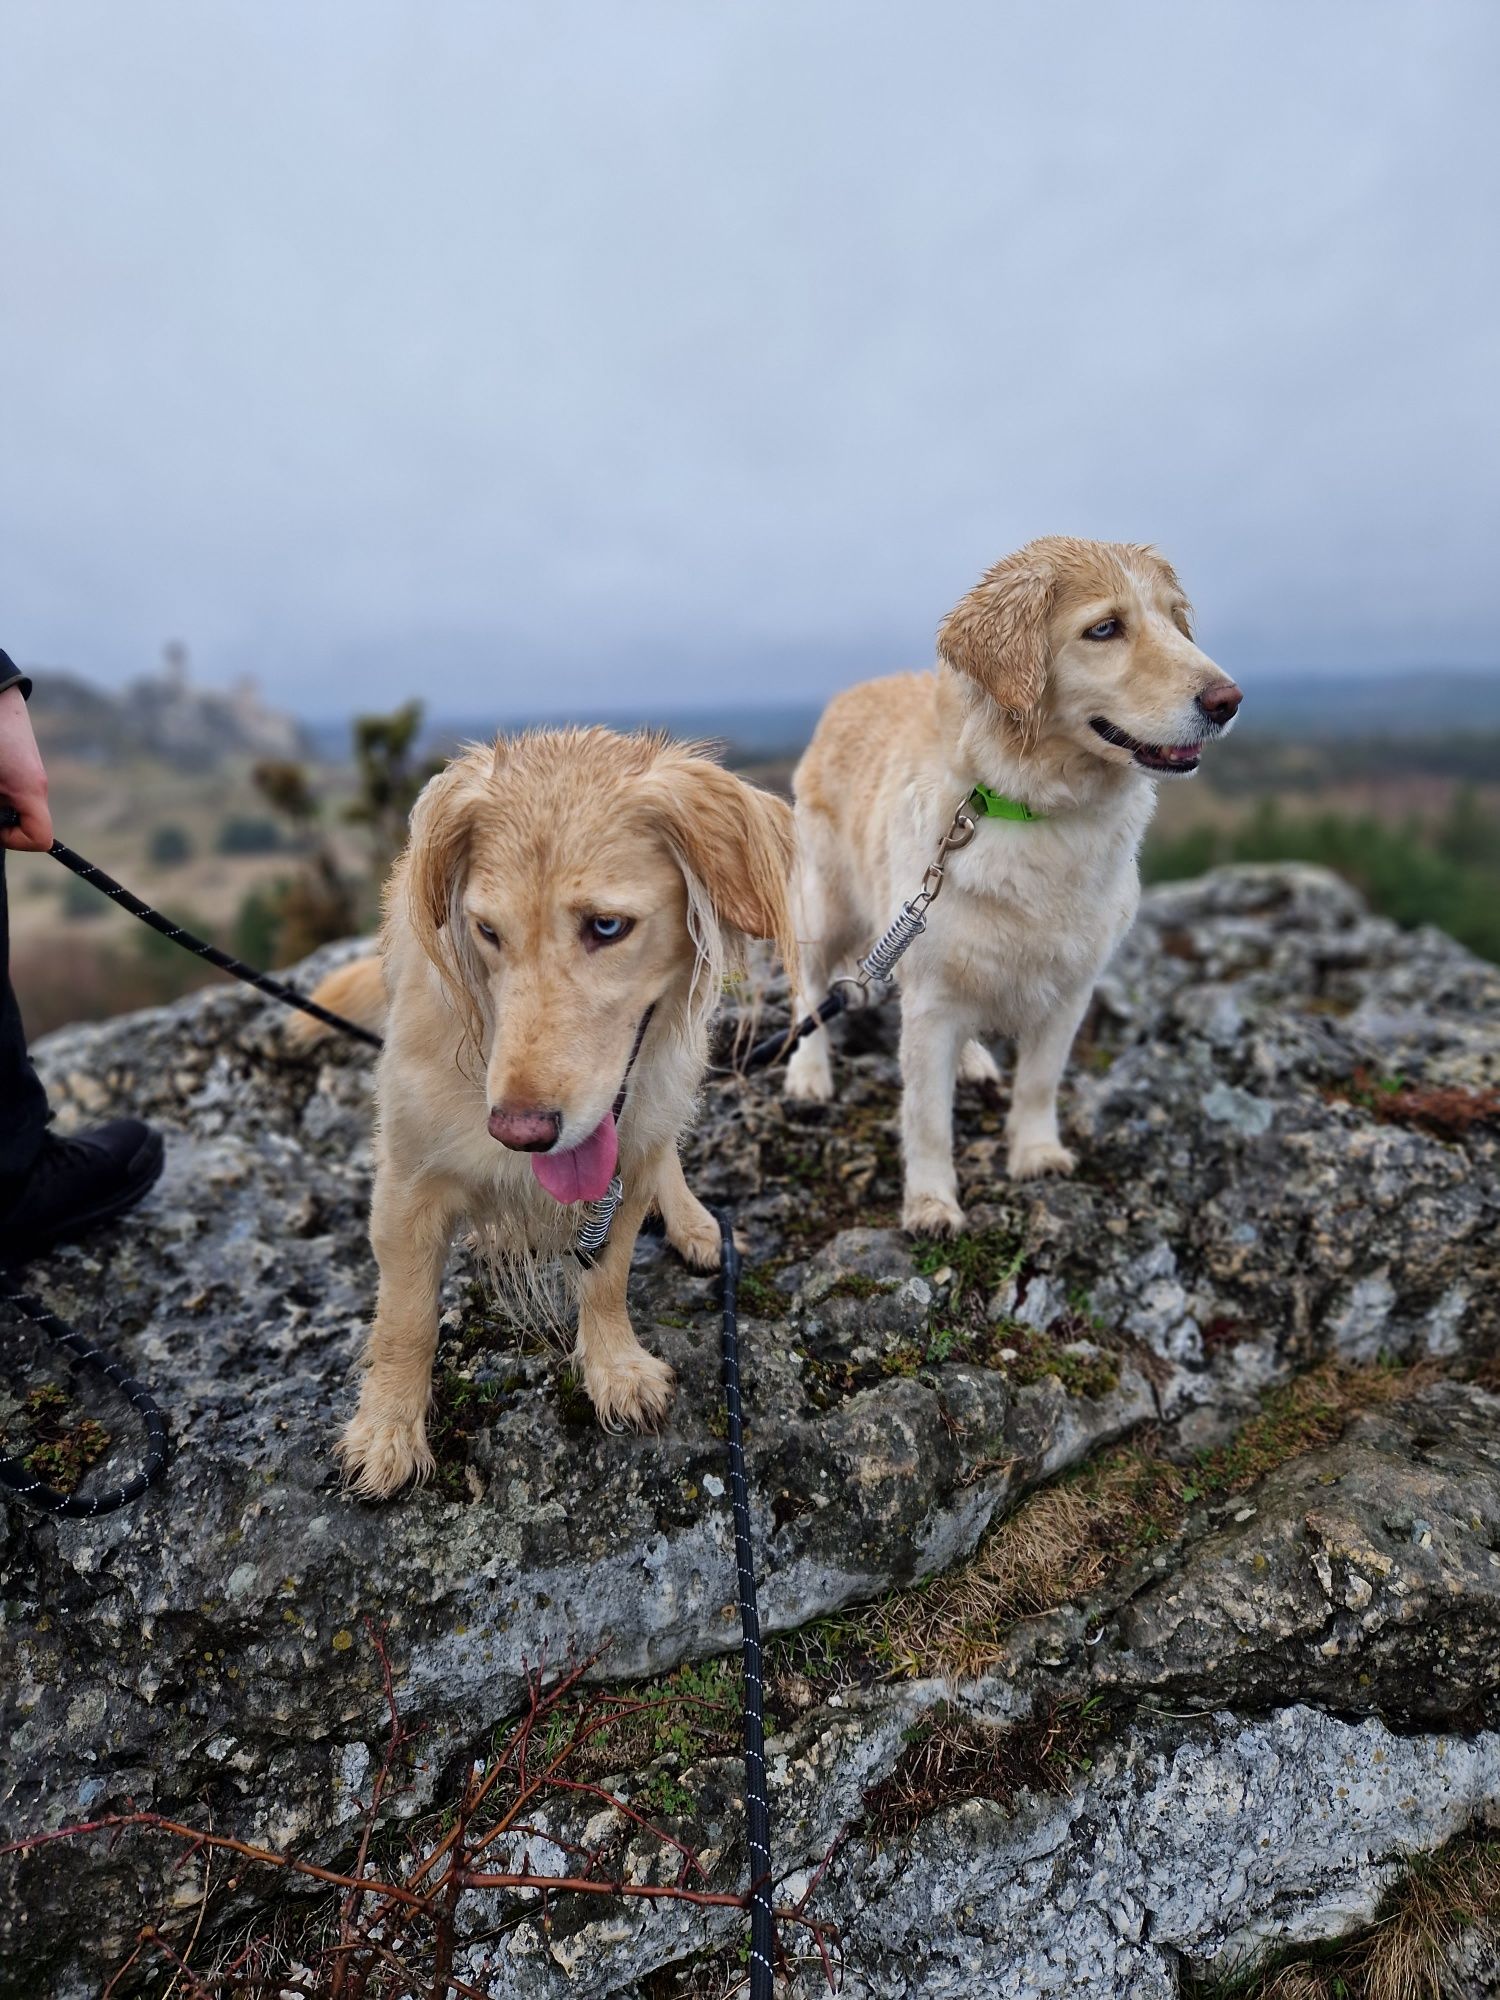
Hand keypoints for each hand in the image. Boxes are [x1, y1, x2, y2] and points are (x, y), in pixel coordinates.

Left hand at [0, 684, 53, 850]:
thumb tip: (0, 825)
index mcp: (30, 791)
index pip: (40, 839)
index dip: (12, 841)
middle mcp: (35, 787)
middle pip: (26, 825)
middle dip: (2, 823)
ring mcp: (28, 776)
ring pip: (14, 809)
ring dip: (0, 805)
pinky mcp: (18, 767)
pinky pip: (11, 793)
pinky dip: (1, 791)